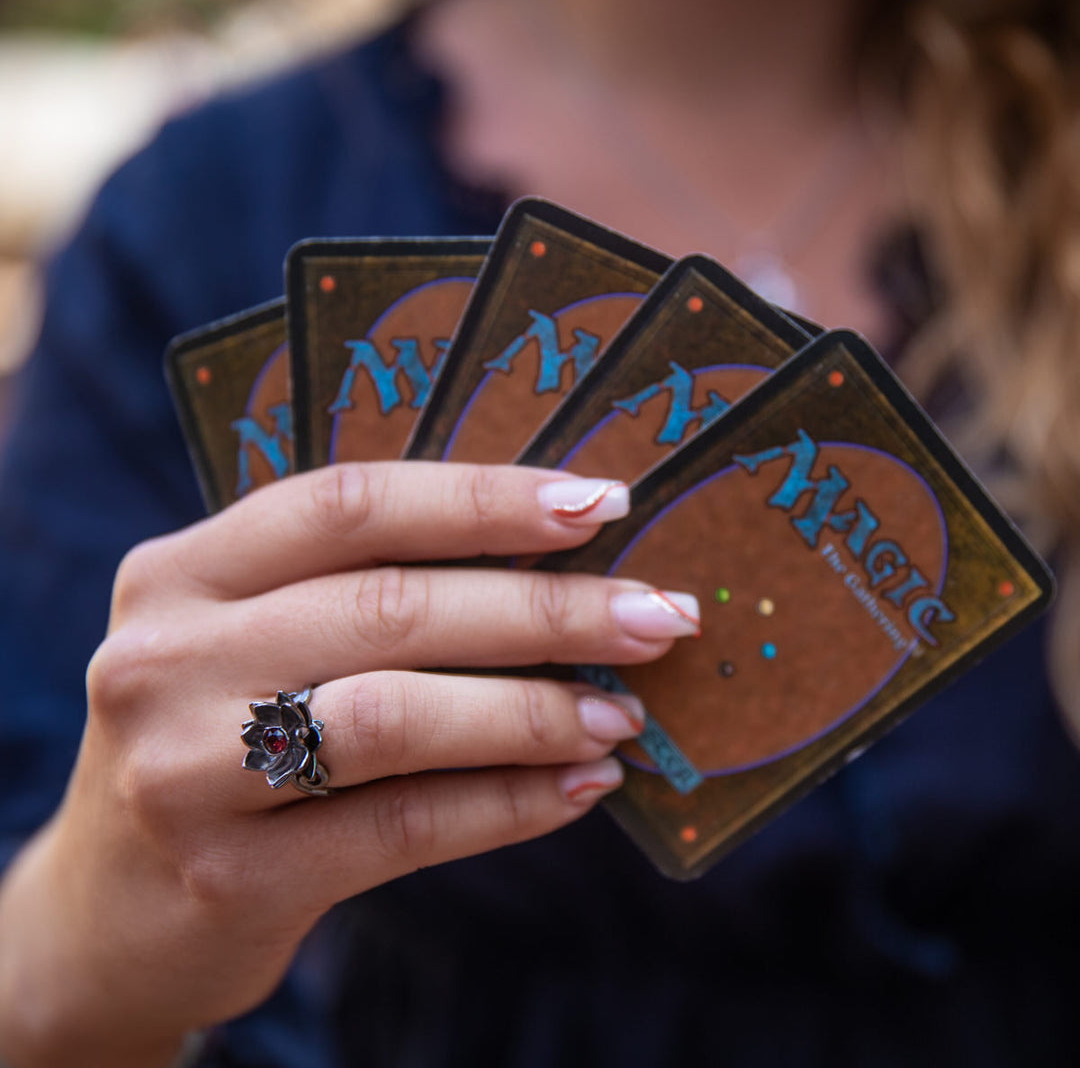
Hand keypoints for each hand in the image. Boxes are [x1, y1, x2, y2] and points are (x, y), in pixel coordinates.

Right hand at [0, 462, 699, 1065]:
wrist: (109, 910)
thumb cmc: (220, 741)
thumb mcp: (255, 643)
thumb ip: (363, 597)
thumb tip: (554, 569)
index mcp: (182, 571)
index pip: (350, 503)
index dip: (484, 497)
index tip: (599, 504)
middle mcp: (168, 656)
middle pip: (388, 606)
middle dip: (543, 609)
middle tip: (655, 615)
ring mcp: (186, 771)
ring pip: (396, 716)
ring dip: (533, 710)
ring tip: (623, 714)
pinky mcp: (229, 877)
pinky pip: (403, 826)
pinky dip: (509, 803)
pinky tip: (580, 788)